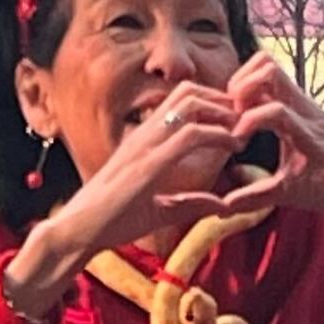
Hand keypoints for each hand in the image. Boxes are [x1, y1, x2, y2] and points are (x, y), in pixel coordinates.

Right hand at [8, 86, 247, 309]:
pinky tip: (234, 145)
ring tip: (244, 128)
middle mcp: (144, 135)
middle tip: (246, 117)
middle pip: (188, 91)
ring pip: (190, 104)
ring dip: (223, 112)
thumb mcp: (160, 210)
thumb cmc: (111, 221)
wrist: (77, 231)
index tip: (237, 119)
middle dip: (222, 98)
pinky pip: (189, 136)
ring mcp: (144, 146)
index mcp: (145, 140)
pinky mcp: (148, 165)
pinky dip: (218, 135)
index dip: (213, 102)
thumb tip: (222, 205)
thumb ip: (191, 203)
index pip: (180, 100)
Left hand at [223, 57, 323, 221]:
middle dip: (237, 81)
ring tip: (236, 126)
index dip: (237, 88)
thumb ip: (255, 193)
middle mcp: (300, 106)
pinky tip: (241, 141)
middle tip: (229, 117)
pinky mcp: (313, 134)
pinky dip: (251, 120)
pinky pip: (279, 112)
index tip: (227, 121)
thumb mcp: (284, 190)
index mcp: (293, 112)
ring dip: (244, 92)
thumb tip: (225, 205)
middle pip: (265, 61)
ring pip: (271, 73)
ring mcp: (308, 116)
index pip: (263, 74)